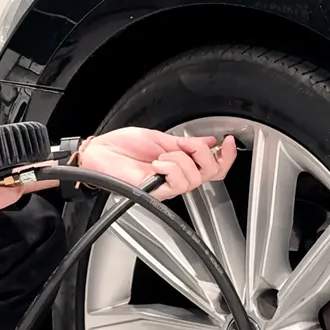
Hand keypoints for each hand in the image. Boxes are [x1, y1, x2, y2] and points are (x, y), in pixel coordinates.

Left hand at [78, 127, 237, 200]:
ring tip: (162, 156)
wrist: (100, 153)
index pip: (212, 166)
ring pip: (194, 178)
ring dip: (180, 160)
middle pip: (210, 173)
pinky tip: (158, 163)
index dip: (226, 156)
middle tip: (188, 147)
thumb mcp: (161, 138)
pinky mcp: (156, 191)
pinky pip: (177, 183)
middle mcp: (176, 177)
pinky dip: (170, 168)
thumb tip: (209, 142)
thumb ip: (186, 143)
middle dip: (205, 156)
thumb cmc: (122, 146)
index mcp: (180, 164)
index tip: (229, 141)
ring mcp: (167, 185)